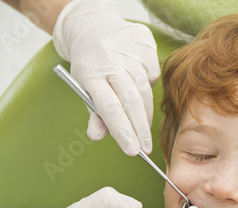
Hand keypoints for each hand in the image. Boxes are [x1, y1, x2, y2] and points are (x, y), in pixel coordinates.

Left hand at [53, 0, 159, 155]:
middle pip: (130, 100)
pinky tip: (139, 84)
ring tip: (143, 127)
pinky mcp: (144, 44)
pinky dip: (148, 85)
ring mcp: (128, 51)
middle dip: (139, 128)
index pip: (108, 107)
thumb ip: (93, 112)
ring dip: (145, 113)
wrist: (94, 27)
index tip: (132, 150)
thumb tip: (97, 135)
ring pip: (145, 90)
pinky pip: (153, 74)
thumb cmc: (90, 64)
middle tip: (145, 148)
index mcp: (89, 73)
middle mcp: (109, 60)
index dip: (122, 130)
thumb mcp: (84, 87)